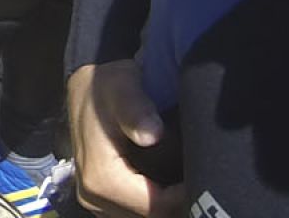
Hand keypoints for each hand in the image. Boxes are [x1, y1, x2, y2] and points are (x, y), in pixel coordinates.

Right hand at [66, 61, 182, 217]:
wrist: (87, 85)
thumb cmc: (108, 85)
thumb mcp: (123, 88)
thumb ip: (136, 111)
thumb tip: (153, 135)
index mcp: (101, 178)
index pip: (156, 207)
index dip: (184, 195)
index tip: (201, 172)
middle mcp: (93, 196)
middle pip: (151, 215)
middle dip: (176, 200)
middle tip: (195, 173)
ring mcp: (94, 200)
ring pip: (143, 216)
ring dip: (164, 202)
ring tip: (182, 177)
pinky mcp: (99, 198)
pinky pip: (132, 211)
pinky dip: (152, 201)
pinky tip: (166, 182)